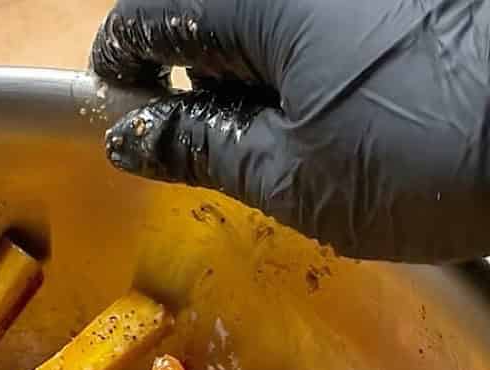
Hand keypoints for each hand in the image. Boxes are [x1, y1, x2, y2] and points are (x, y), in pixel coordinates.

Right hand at [90, 0, 489, 261]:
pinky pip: (323, 22)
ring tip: (296, 139)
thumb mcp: (290, 174)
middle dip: (197, 79)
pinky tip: (348, 110)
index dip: (122, 73)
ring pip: (268, 20)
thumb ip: (196, 148)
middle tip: (220, 150)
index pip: (143, 18)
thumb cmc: (426, 153)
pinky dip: (312, 60)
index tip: (128, 122)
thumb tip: (132, 136)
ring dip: (258, 74)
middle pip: (207, 12)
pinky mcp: (395, 5)